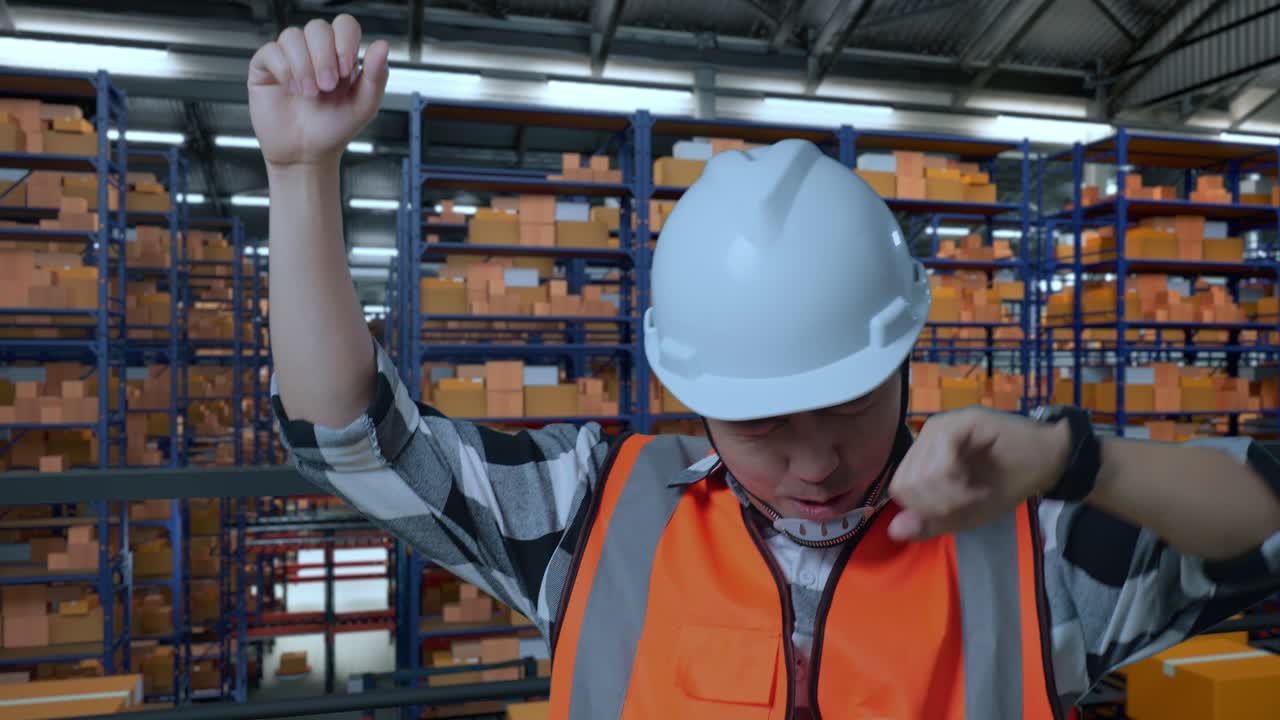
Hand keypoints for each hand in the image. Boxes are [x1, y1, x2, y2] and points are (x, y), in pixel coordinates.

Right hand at [247, 14, 388, 167]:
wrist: (306, 154)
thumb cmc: (334, 129)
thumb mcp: (364, 106)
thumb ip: (376, 76)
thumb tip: (382, 46)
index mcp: (340, 55)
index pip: (344, 25)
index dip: (345, 41)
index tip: (346, 70)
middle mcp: (314, 52)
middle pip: (317, 27)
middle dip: (324, 57)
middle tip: (327, 86)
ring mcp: (289, 57)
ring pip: (293, 35)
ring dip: (304, 65)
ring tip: (309, 93)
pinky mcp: (266, 67)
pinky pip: (271, 50)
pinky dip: (284, 69)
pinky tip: (291, 88)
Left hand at [886, 407, 1069, 541]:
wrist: (1046, 461)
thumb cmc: (1005, 484)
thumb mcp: (964, 513)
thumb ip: (930, 521)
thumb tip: (893, 530)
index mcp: (922, 456)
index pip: (899, 489)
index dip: (924, 509)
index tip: (955, 511)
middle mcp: (925, 438)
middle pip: (906, 484)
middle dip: (937, 505)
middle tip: (969, 502)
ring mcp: (940, 427)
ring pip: (921, 476)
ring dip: (952, 496)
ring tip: (977, 493)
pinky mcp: (959, 422)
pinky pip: (941, 464)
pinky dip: (960, 485)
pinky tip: (979, 486)